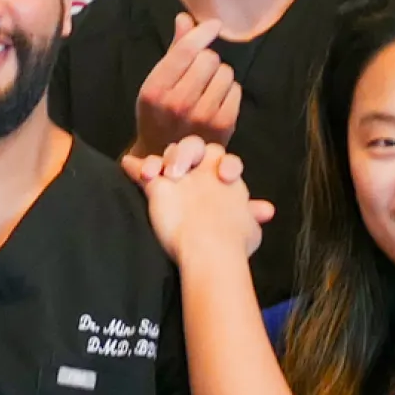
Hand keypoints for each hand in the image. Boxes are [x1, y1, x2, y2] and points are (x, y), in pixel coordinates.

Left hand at [127, 134, 266, 263]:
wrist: (212, 249)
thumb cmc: (234, 244)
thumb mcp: (251, 228)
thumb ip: (253, 215)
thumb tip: (266, 210)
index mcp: (228, 178)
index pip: (221, 160)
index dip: (222, 165)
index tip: (223, 177)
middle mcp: (206, 171)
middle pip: (197, 146)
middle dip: (189, 152)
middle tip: (183, 171)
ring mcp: (183, 177)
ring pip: (174, 151)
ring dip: (167, 158)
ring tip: (162, 172)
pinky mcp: (160, 187)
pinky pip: (142, 170)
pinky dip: (134, 167)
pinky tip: (127, 164)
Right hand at [130, 14, 243, 156]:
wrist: (166, 160)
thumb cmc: (160, 114)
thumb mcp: (157, 82)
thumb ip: (174, 50)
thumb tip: (185, 18)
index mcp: (154, 89)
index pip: (186, 51)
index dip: (203, 32)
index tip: (213, 25)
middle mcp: (177, 103)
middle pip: (209, 58)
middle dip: (207, 59)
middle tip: (199, 72)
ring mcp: (201, 116)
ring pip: (225, 73)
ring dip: (219, 75)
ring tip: (207, 88)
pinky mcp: (222, 126)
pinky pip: (236, 90)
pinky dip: (229, 91)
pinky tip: (216, 100)